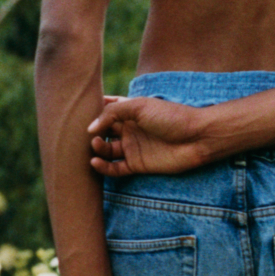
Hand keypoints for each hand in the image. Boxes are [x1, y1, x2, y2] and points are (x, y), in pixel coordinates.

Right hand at [88, 95, 209, 177]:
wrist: (196, 137)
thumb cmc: (170, 117)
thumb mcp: (139, 106)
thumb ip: (112, 113)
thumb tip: (90, 128)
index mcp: (130, 111)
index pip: (106, 109)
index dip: (92, 109)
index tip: (78, 109)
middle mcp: (129, 129)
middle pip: (102, 131)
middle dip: (89, 132)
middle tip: (78, 133)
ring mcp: (133, 147)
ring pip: (105, 150)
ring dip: (96, 148)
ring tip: (94, 144)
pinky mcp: (137, 164)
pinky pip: (114, 169)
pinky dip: (103, 167)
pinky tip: (95, 162)